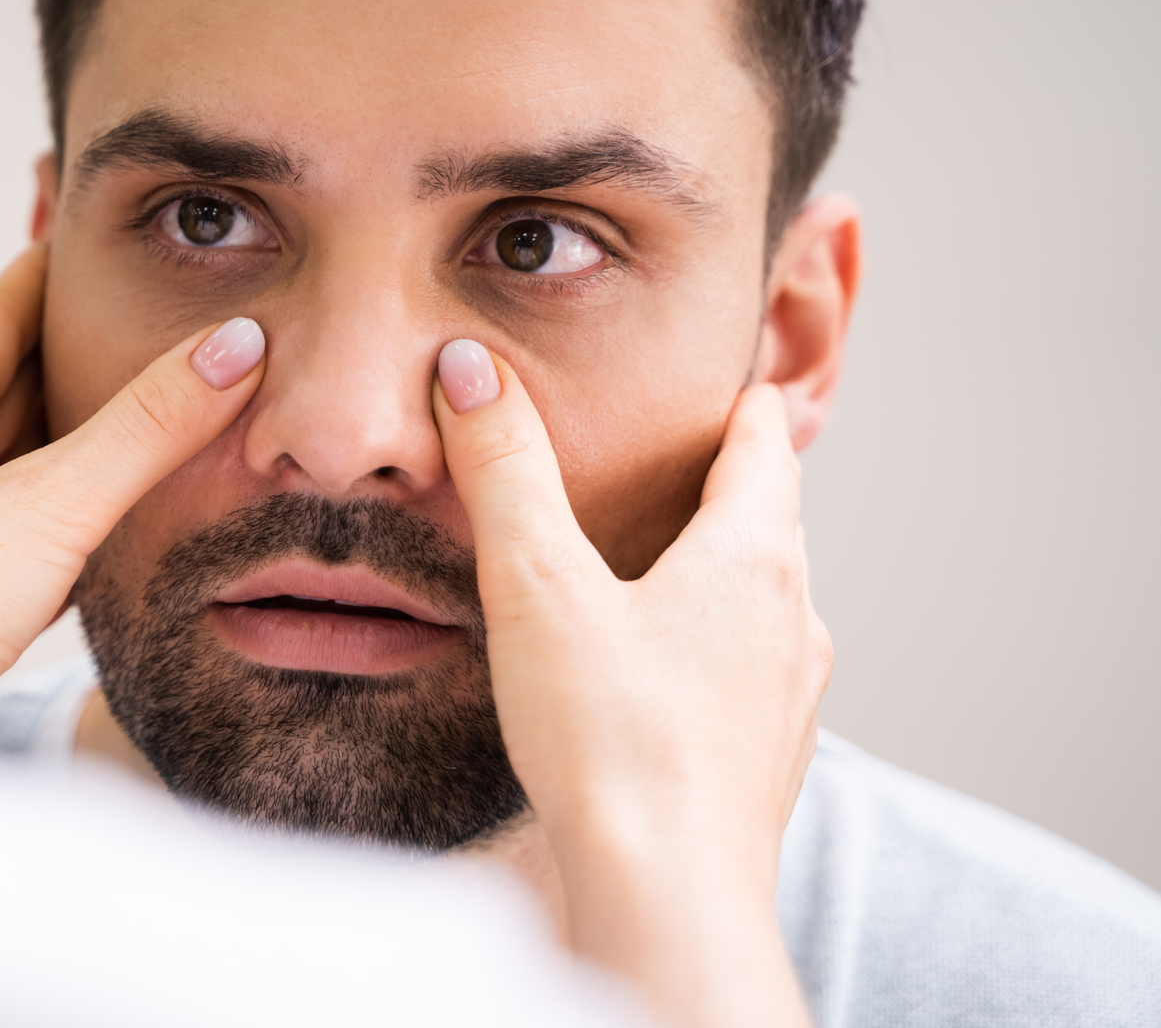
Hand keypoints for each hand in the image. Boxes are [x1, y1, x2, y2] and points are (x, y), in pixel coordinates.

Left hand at [0, 245, 266, 724]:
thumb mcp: (50, 509)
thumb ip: (144, 431)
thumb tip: (230, 347)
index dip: (50, 269)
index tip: (98, 240)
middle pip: (0, 375)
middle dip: (73, 349)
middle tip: (144, 320)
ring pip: (2, 450)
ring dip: (66, 429)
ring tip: (138, 410)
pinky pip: (0, 516)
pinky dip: (52, 501)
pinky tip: (92, 522)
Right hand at [432, 341, 829, 1027]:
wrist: (667, 892)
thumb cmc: (609, 739)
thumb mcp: (537, 585)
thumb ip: (504, 472)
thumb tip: (472, 370)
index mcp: (752, 560)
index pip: (765, 449)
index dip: (743, 409)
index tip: (732, 382)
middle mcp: (791, 620)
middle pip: (771, 524)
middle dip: (732, 487)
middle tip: (692, 459)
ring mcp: (789, 698)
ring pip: (766, 604)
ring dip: (723, 573)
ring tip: (668, 563)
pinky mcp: (767, 760)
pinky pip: (751, 675)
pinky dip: (715, 648)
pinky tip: (662, 674)